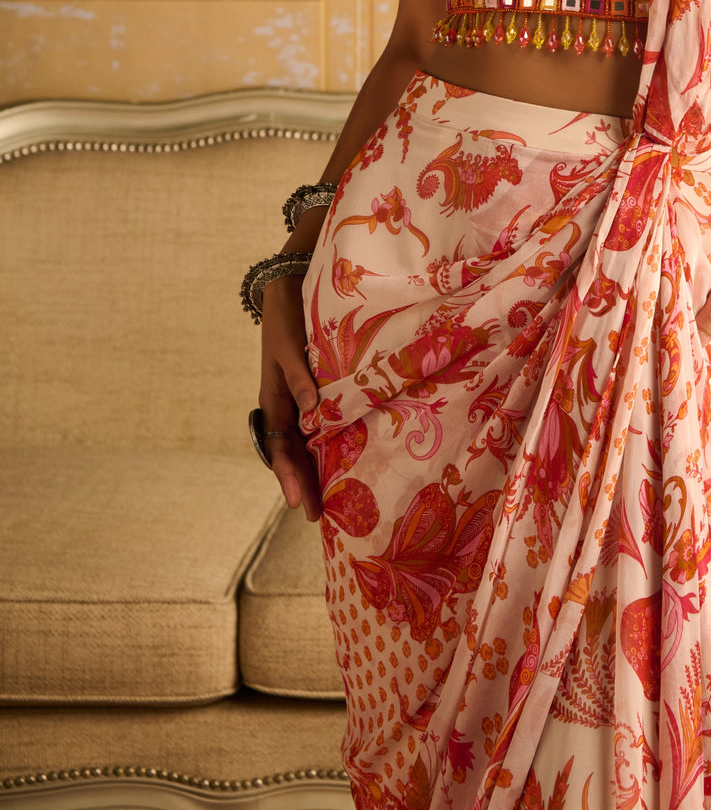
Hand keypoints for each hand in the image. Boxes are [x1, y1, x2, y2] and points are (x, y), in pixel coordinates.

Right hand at [258, 275, 322, 521]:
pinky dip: (323, 446)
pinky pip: (315, 426)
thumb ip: (300, 378)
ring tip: (327, 501)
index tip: (297, 502)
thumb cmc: (286, 320)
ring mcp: (296, 402)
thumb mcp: (288, 348)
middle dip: (302, 484)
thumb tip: (312, 413)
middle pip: (291, 454)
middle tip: (316, 517)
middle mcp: (284, 407)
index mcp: (272, 400)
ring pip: (303, 445)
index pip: (279, 448)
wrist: (286, 292)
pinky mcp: (310, 392)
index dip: (288, 476)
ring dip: (312, 471)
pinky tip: (338, 461)